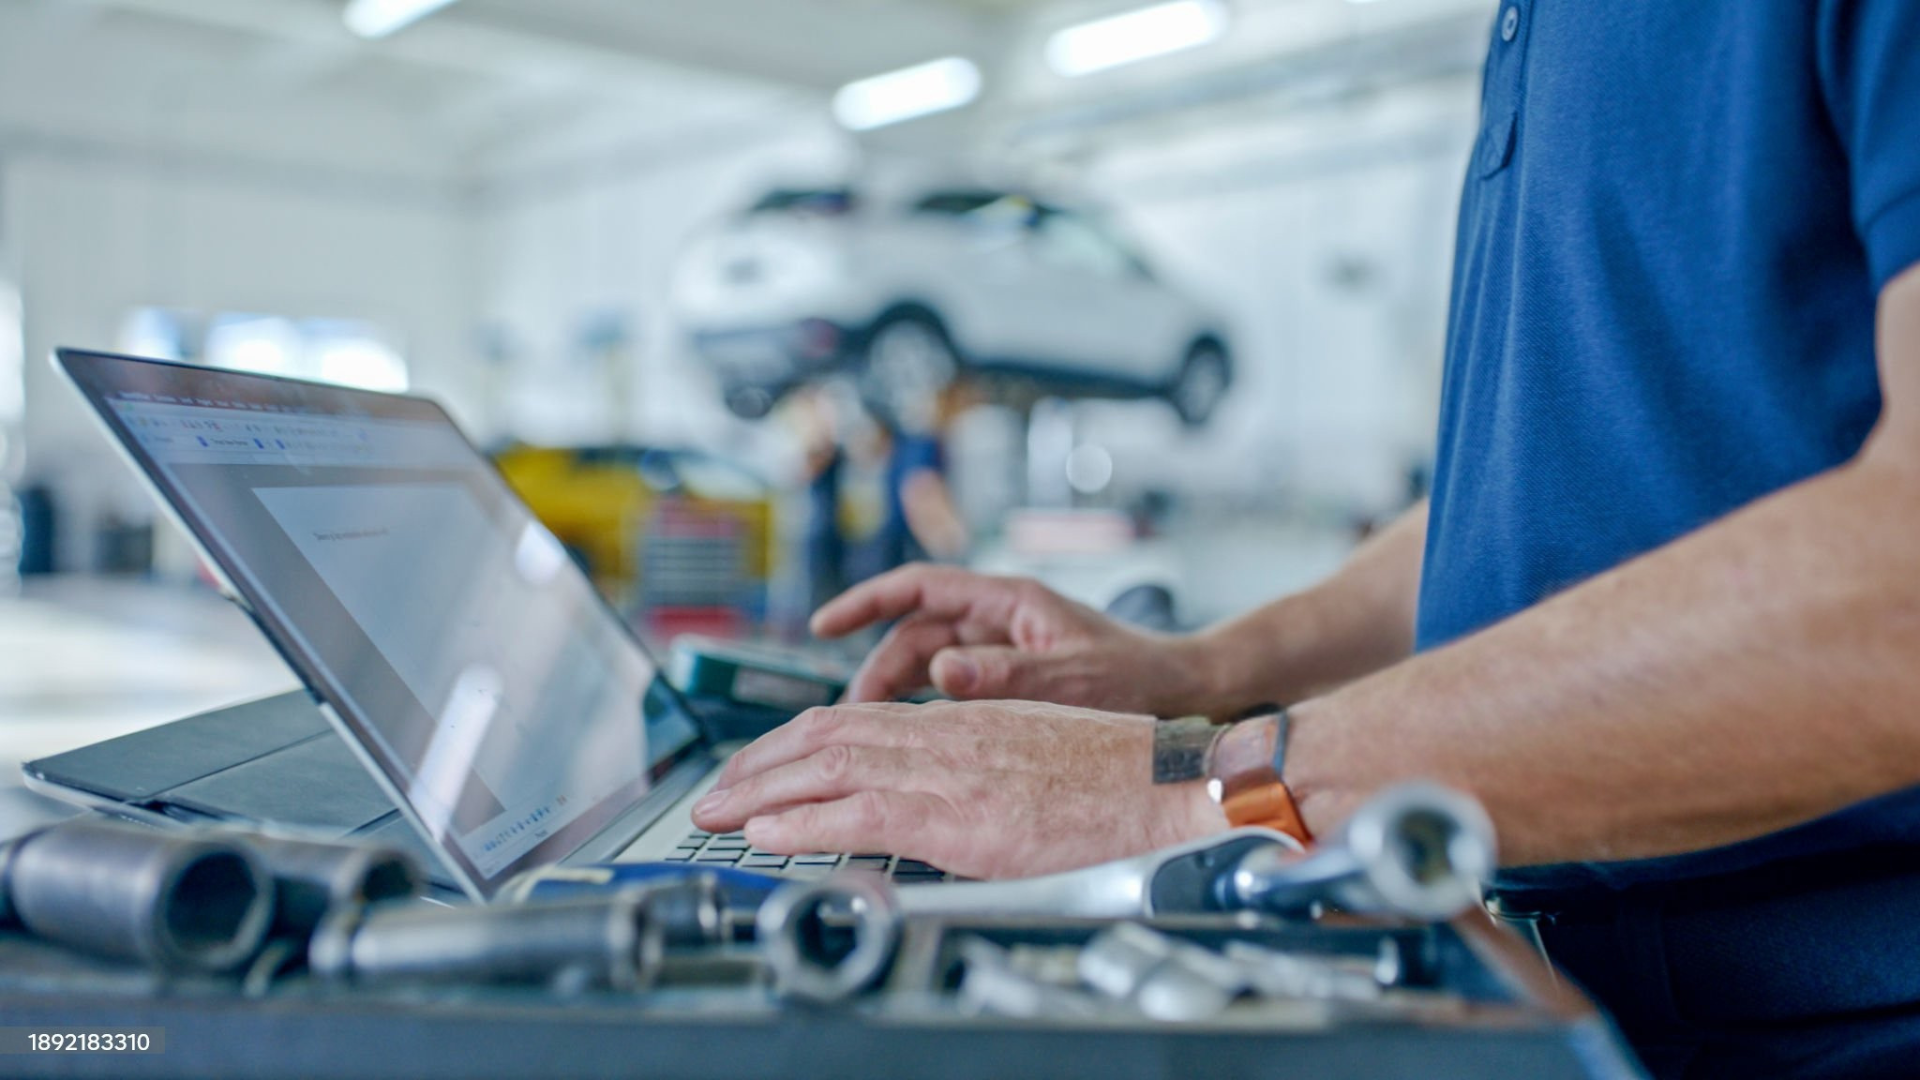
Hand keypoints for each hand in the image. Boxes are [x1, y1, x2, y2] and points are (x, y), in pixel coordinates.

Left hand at [688, 701, 1227, 878]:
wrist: (1161, 784)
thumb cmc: (1112, 776)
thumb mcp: (1028, 755)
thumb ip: (974, 767)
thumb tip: (937, 797)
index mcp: (958, 719)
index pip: (853, 719)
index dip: (793, 741)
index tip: (757, 765)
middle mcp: (941, 735)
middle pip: (823, 734)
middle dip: (756, 764)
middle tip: (713, 792)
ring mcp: (945, 772)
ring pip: (824, 767)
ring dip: (758, 792)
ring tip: (715, 814)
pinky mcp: (954, 816)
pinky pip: (857, 813)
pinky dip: (801, 823)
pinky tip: (767, 835)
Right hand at [813, 564, 1220, 714]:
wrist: (1187, 696)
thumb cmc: (1140, 680)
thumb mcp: (1072, 678)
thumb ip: (1007, 676)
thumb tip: (942, 673)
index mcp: (1010, 600)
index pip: (920, 587)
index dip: (867, 601)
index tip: (825, 624)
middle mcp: (1000, 619)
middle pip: (915, 633)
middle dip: (876, 670)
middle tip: (849, 717)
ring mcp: (1003, 649)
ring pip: (928, 665)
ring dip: (897, 695)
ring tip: (870, 735)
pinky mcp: (1010, 680)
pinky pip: (951, 690)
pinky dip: (926, 710)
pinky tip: (911, 743)